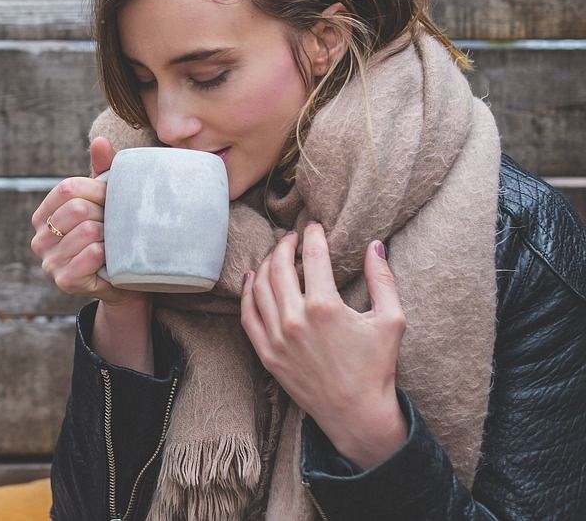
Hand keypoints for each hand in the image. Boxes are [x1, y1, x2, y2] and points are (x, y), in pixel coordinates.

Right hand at [29, 137, 148, 308]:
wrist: (123, 279)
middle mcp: (39, 239)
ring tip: (115, 241)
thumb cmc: (111, 235)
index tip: (113, 200)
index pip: (67, 188)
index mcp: (42, 216)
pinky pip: (91, 254)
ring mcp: (49, 262)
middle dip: (105, 214)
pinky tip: (111, 257)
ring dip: (110, 234)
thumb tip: (100, 141)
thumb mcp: (104, 202)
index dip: (97, 190)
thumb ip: (101, 170)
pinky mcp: (65, 281)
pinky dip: (108, 253)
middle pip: (77, 208)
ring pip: (87, 231)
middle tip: (116, 224)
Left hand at [240, 221, 408, 470]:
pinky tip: (252, 278)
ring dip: (266, 264)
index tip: (314, 226)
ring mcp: (276, 337)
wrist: (356, 412)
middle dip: (285, 245)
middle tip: (292, 236)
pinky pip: (247, 314)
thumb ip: (383, 279)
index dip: (312, 236)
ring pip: (259, 287)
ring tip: (277, 254)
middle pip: (280, 267)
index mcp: (325, 307)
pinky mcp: (266, 353)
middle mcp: (295, 319)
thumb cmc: (377, 367)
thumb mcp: (391, 320)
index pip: (313, 256)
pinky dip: (247, 292)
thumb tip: (375, 245)